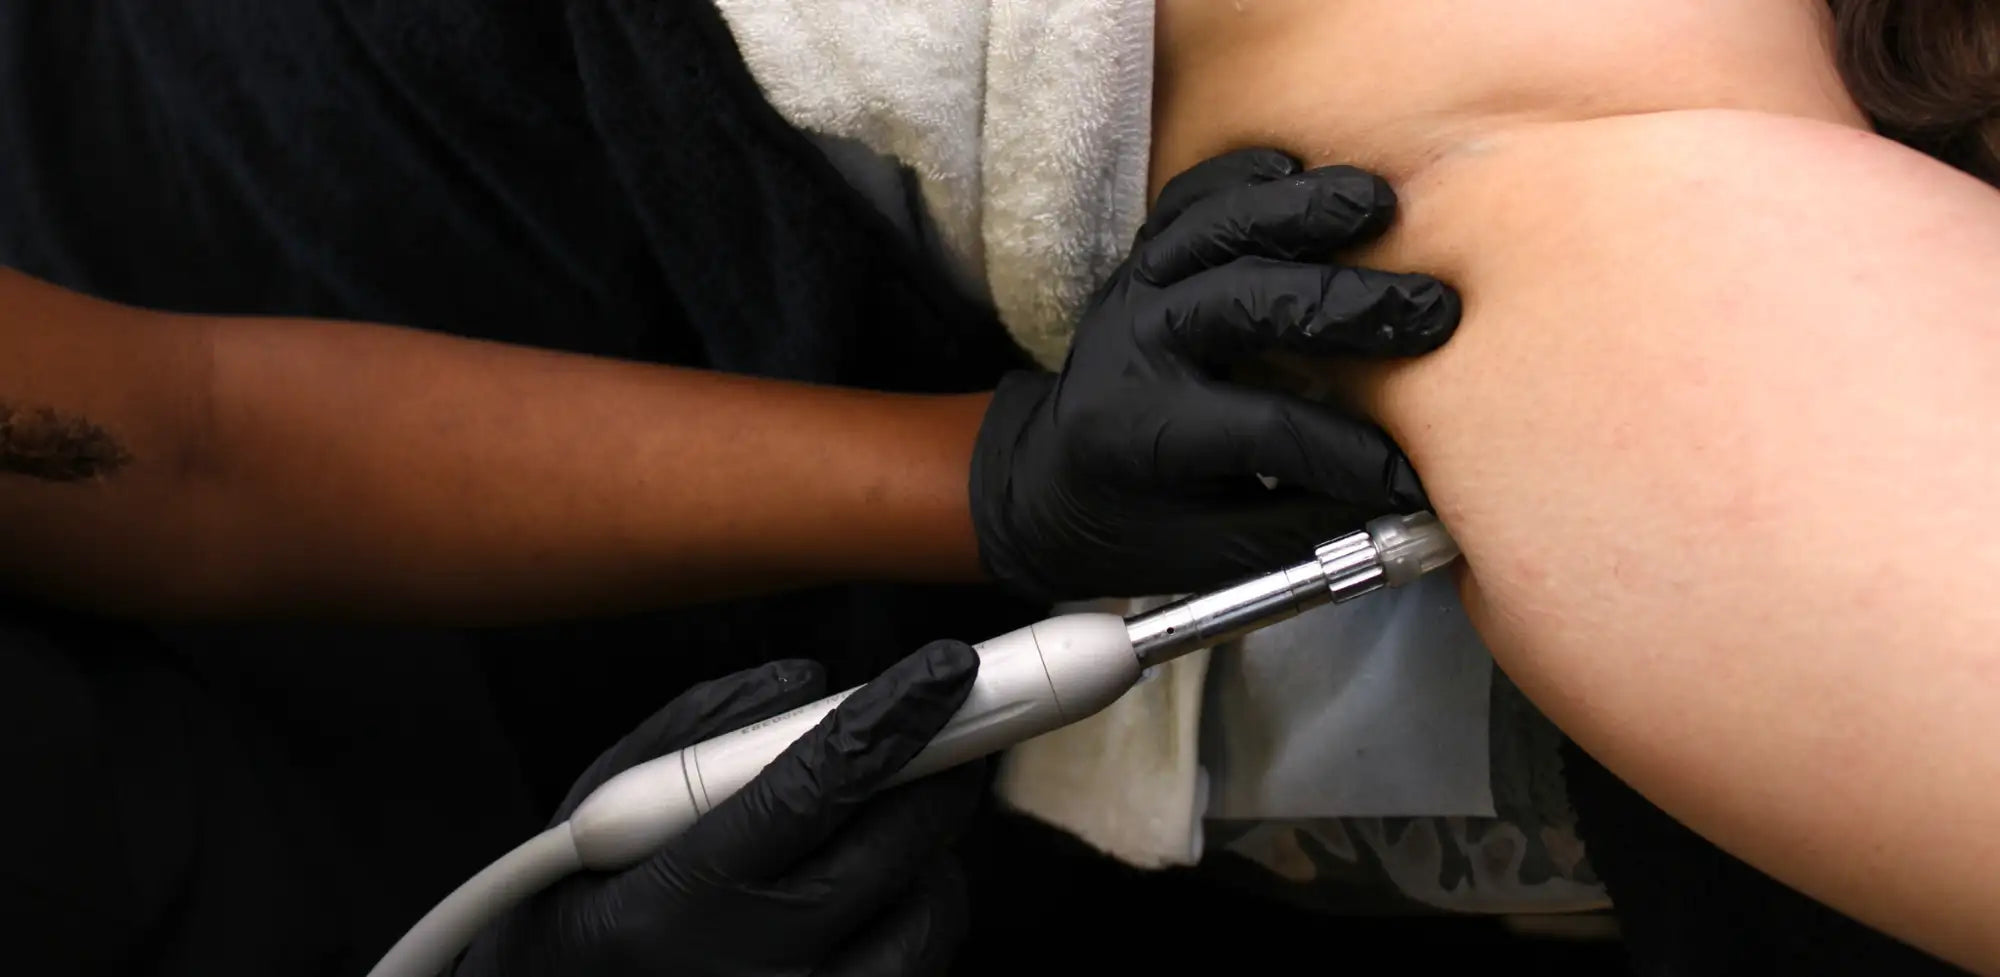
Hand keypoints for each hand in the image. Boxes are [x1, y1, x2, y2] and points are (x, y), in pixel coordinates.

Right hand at [455, 641, 983, 976]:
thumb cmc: (576, 914)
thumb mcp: (598, 814)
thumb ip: (695, 733)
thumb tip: (808, 681)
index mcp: (678, 902)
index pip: (812, 789)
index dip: (889, 720)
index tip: (943, 670)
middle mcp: (752, 971)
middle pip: (893, 846)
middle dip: (937, 770)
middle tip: (946, 730)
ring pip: (926, 909)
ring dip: (929, 847)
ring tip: (889, 820)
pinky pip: (921, 960)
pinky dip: (920, 908)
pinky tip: (878, 887)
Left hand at [970, 148, 1461, 601]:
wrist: (1045, 478)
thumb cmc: (1136, 521)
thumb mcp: (1210, 553)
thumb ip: (1304, 527)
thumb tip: (1414, 509)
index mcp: (1141, 432)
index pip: (1262, 428)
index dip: (1349, 453)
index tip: (1418, 476)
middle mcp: (1132, 346)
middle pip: (1242, 302)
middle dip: (1346, 305)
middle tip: (1433, 314)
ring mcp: (1135, 288)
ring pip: (1214, 227)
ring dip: (1301, 211)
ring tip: (1382, 206)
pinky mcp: (1145, 257)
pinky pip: (1192, 198)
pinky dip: (1246, 177)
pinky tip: (1303, 171)